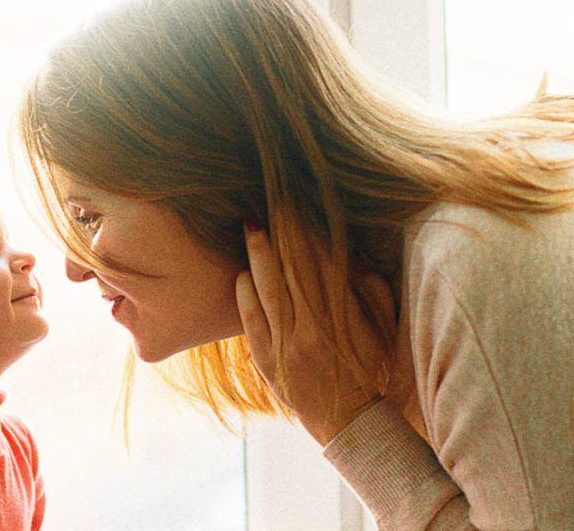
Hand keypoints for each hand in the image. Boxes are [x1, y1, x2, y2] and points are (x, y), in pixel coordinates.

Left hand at [235, 222, 395, 445]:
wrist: (352, 426)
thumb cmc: (373, 375)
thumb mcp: (383, 334)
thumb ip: (373, 295)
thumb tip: (353, 257)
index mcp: (344, 318)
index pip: (323, 263)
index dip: (310, 231)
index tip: (299, 205)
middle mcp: (313, 328)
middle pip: (293, 269)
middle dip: (282, 232)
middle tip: (270, 199)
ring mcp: (287, 345)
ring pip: (270, 289)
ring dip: (259, 255)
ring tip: (250, 225)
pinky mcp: (268, 361)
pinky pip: (252, 322)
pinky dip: (246, 296)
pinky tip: (242, 273)